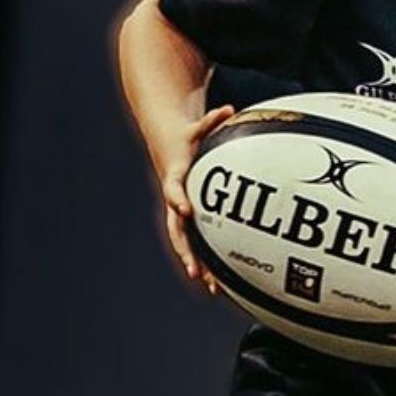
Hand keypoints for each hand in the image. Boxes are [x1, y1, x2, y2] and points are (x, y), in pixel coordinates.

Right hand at [159, 104, 235, 295]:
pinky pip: (195, 241)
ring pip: (185, 242)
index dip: (178, 199)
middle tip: (194, 269)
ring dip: (195, 263)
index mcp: (174, 178)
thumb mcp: (196, 128)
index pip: (173, 190)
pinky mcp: (187, 219)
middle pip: (177, 229)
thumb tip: (229, 110)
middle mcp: (175, 200)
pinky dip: (204, 259)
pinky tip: (217, 281)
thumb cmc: (185, 138)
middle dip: (186, 250)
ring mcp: (180, 212)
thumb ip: (211, 120)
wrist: (167, 146)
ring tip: (209, 285)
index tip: (186, 210)